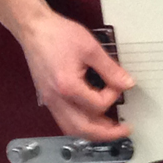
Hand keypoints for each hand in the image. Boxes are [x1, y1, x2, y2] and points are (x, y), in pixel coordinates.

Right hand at [19, 11, 134, 140]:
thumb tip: (127, 83)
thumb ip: (111, 69)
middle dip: (106, 133)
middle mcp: (56, 99)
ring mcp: (50, 101)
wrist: (35, 29)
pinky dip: (80, 124)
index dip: (114, 95)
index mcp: (67, 86)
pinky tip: (93, 119)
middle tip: (124, 130)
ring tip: (111, 129)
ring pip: (71, 128)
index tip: (120, 83)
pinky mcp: (48, 98)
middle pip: (82, 128)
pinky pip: (64, 120)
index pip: (98, 104)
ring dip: (92, 132)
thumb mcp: (91, 49)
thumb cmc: (58, 35)